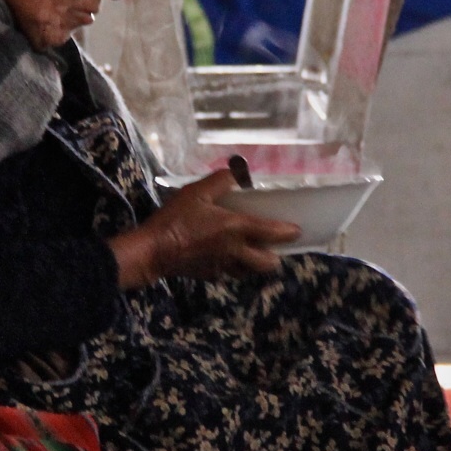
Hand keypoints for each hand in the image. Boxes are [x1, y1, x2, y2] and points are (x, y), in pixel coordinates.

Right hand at [108, 170, 298, 288]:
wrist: (153, 251)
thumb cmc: (175, 219)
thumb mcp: (196, 192)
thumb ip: (220, 181)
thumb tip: (237, 174)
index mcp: (235, 229)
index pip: (271, 232)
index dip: (288, 232)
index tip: (297, 231)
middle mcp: (235, 251)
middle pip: (267, 263)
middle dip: (275, 257)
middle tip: (272, 246)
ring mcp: (223, 267)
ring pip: (250, 272)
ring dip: (255, 264)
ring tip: (250, 252)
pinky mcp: (210, 276)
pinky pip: (230, 273)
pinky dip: (234, 266)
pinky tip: (223, 256)